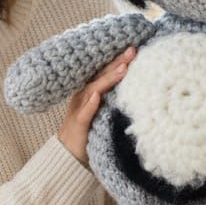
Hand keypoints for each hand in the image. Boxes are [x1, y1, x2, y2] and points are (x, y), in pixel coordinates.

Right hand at [58, 46, 136, 165]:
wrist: (68, 155)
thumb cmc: (89, 133)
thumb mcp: (104, 113)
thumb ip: (114, 101)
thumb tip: (138, 91)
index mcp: (90, 92)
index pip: (105, 73)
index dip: (118, 60)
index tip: (134, 49)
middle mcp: (83, 97)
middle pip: (100, 76)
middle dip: (116, 63)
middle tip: (132, 50)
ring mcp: (79, 109)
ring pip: (93, 90)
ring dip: (107, 79)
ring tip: (123, 69)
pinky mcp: (77, 125)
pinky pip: (84, 114)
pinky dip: (90, 105)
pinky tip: (97, 96)